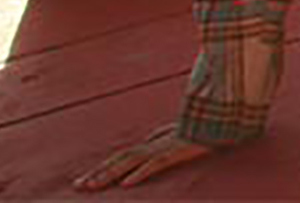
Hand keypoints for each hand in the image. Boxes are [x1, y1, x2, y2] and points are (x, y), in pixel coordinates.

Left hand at [78, 131, 215, 189]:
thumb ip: (163, 134)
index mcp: (154, 142)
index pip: (122, 157)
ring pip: (131, 162)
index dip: (103, 168)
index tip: (86, 180)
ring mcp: (165, 147)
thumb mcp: (180, 130)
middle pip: (120, 159)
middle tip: (77, 186)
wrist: (222, 114)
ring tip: (91, 186)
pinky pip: (156, 164)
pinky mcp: (178, 151)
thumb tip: (149, 138)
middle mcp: (154, 144)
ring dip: (110, 174)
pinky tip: (126, 184)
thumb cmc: (204, 124)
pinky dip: (140, 173)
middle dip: (98, 173)